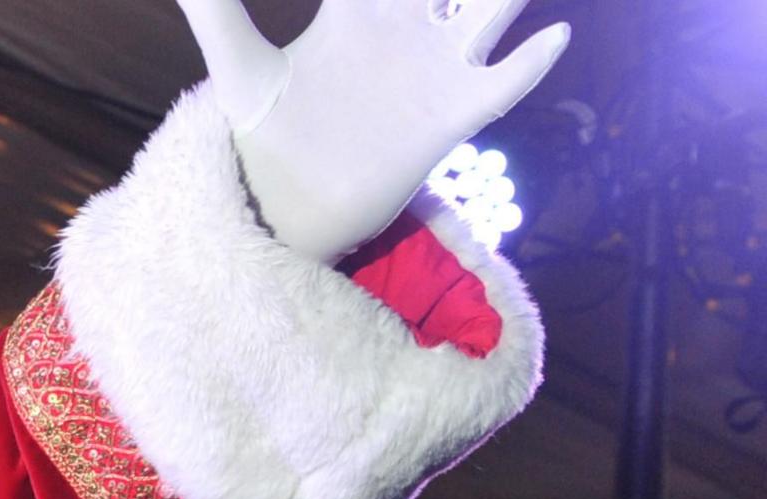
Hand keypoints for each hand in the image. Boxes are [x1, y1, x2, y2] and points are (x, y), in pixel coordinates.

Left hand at [178, 0, 569, 261]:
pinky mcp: (455, 115)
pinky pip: (506, 82)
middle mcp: (408, 26)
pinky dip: (532, 61)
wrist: (289, 206)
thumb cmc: (265, 135)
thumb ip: (217, 13)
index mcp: (358, 8)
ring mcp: (438, 67)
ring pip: (493, 6)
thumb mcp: (240, 71)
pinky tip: (554, 36)